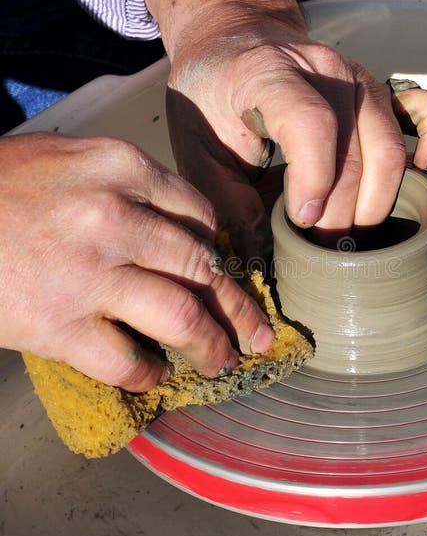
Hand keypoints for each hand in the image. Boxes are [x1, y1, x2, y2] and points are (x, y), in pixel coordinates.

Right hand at [0, 134, 273, 389]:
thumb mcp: (66, 158)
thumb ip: (122, 183)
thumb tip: (170, 225)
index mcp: (120, 168)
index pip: (198, 214)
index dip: (220, 250)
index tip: (227, 272)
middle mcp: (117, 217)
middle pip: (203, 267)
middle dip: (238, 307)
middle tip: (257, 332)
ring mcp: (92, 273)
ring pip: (182, 317)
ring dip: (212, 345)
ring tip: (224, 361)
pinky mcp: (61, 325)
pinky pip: (127, 360)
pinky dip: (149, 373)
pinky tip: (156, 376)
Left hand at [143, 0, 426, 251]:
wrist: (236, 40)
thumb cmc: (212, 94)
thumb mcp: (195, 145)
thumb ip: (222, 198)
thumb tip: (257, 253)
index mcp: (271, 73)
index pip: (310, 122)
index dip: (315, 179)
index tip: (303, 221)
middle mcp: (326, 69)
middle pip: (354, 150)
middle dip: (340, 212)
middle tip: (318, 250)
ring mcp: (360, 78)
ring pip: (389, 147)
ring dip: (374, 201)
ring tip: (348, 236)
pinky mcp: (380, 91)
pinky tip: (418, 179)